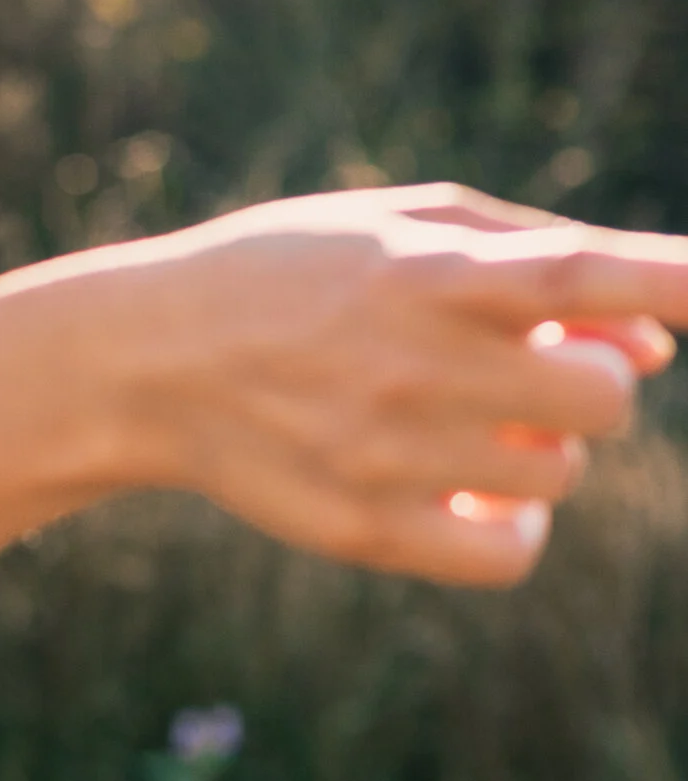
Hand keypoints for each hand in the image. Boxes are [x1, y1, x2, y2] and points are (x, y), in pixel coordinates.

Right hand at [124, 190, 679, 583]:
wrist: (146, 358)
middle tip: (534, 371)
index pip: (581, 274)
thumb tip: (660, 339)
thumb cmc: (296, 274)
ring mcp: (386, 452)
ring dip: (545, 451)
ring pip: (560, 476)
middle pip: (603, 399)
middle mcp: (412, 360)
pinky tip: (475, 494)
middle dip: (594, 385)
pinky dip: (514, 527)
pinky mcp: (363, 529)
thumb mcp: (401, 228)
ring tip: (477, 424)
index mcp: (429, 269)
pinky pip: (509, 552)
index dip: (674, 279)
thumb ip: (536, 258)